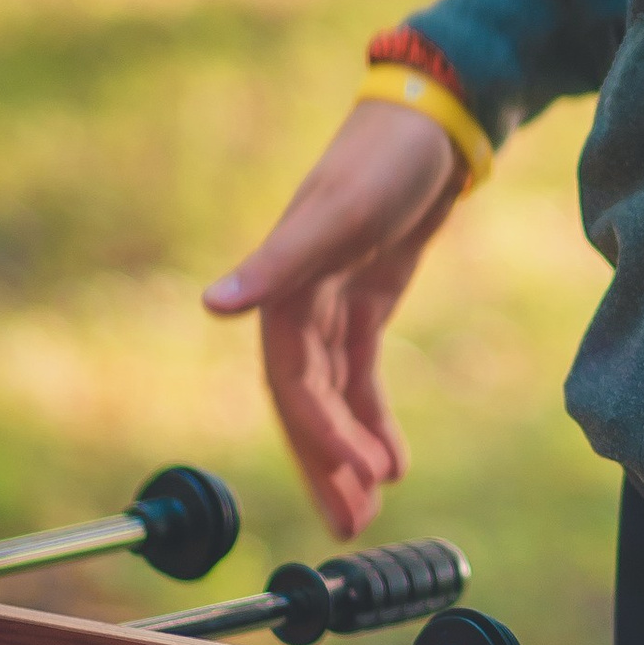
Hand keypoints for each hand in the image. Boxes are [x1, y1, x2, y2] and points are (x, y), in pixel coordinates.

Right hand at [201, 103, 462, 538]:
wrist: (430, 120)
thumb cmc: (382, 157)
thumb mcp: (337, 211)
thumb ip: (275, 263)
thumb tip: (212, 306)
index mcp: (284, 286)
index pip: (291, 378)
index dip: (317, 431)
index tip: (353, 475)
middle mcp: (299, 299)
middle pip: (306, 398)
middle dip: (325, 461)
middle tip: (350, 524)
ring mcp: (332, 301)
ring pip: (332, 393)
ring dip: (347, 449)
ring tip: (365, 508)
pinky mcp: (364, 299)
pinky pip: (359, 372)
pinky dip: (371, 415)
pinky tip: (391, 459)